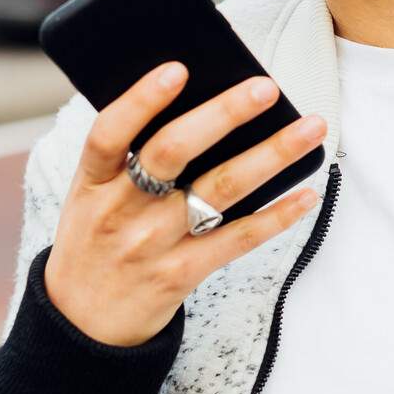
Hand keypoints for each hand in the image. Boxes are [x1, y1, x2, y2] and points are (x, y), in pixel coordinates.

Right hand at [44, 63, 326, 346]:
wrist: (81, 325)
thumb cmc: (95, 241)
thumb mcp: (89, 197)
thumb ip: (126, 156)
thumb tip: (196, 100)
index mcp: (92, 183)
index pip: (109, 133)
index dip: (141, 100)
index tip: (178, 68)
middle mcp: (120, 211)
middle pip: (172, 153)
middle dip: (222, 115)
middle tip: (265, 87)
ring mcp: (152, 245)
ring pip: (218, 191)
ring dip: (271, 156)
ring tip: (311, 129)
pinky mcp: (181, 275)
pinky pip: (237, 239)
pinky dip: (276, 216)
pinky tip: (306, 193)